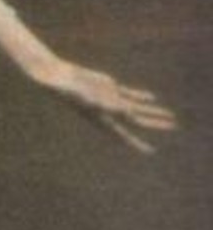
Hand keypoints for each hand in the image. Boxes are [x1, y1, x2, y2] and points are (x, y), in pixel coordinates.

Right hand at [33, 58, 176, 153]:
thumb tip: (120, 108)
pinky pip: (129, 93)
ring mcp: (110, 98)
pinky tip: (152, 98)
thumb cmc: (63, 89)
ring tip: (169, 115)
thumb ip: (96, 102)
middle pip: (137, 119)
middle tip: (173, 126)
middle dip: (155, 122)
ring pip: (136, 107)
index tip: (150, 151)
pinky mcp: (109, 87)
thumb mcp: (79, 96)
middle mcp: (108, 110)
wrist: (56, 78)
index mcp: (100, 117)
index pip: (122, 134)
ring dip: (152, 111)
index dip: (136, 143)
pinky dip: (141, 96)